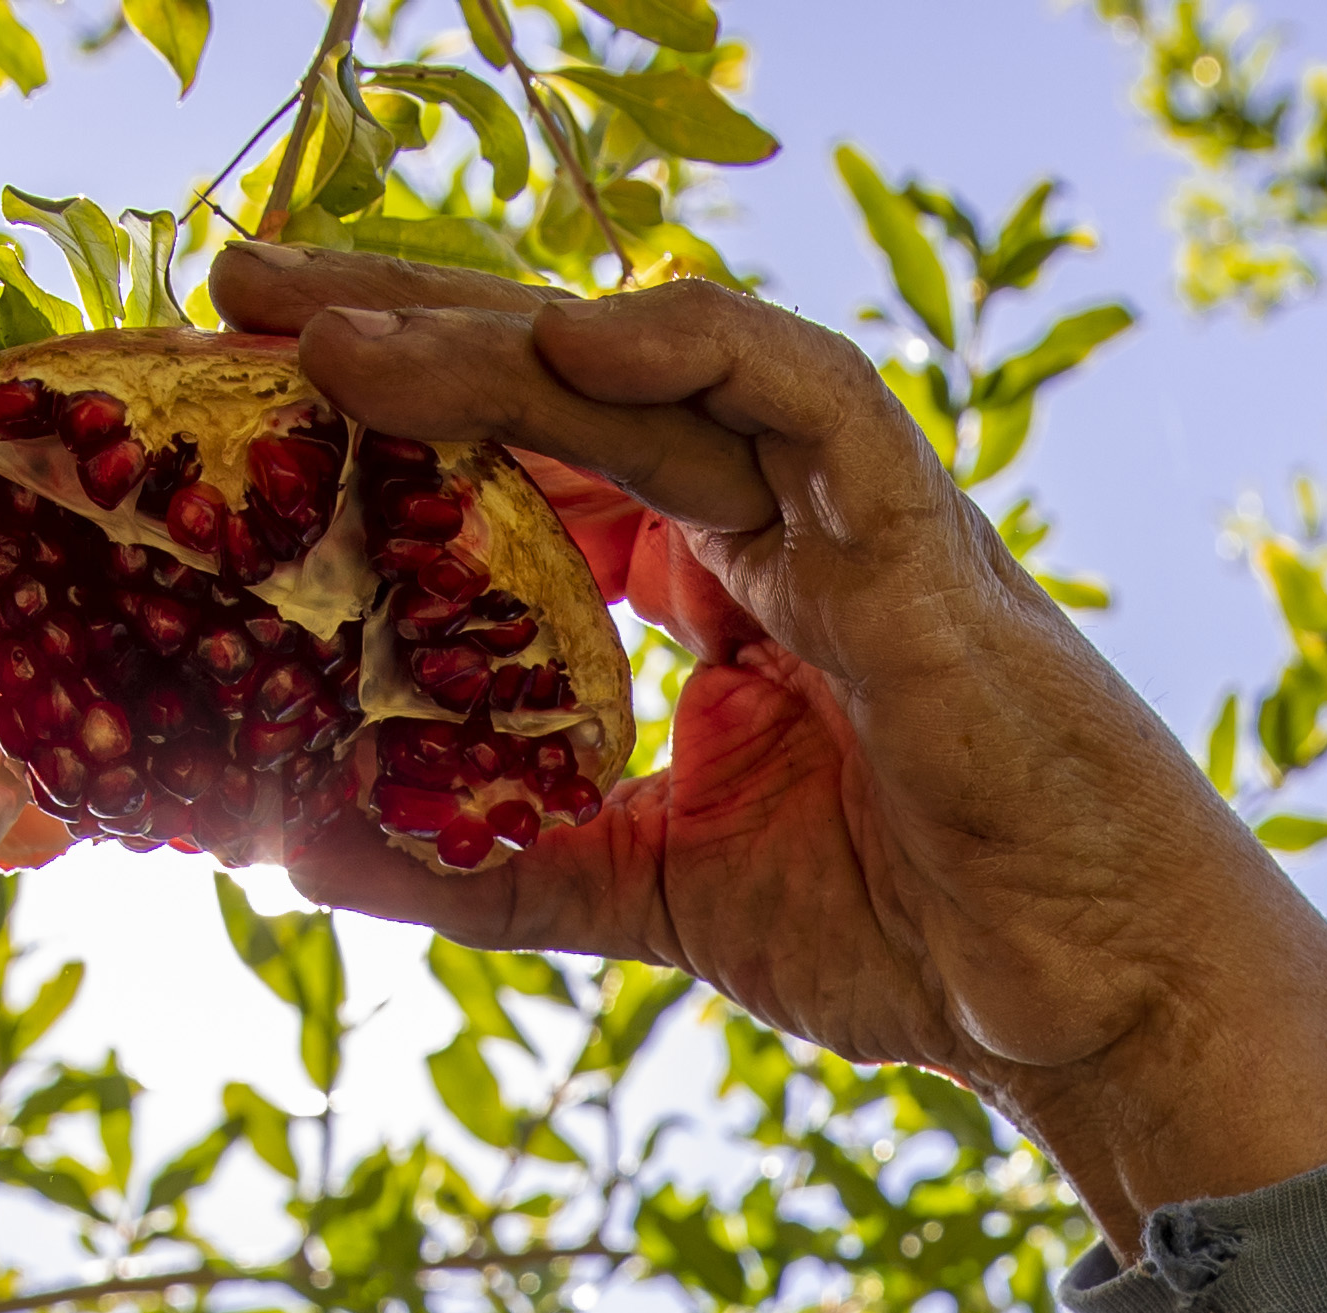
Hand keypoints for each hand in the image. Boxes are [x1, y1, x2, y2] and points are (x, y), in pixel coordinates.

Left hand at [205, 241, 1326, 1242]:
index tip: (249, 395)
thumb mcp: (652, 898)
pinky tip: (571, 338)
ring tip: (336, 335)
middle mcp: (775, 527)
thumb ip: (491, 864)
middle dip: (405, 327)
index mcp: (721, 592)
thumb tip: (293, 846)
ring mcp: (849, 521)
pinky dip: (696, 349)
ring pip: (652, 373)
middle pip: (564, 385)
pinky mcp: (919, 542)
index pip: (534, 460)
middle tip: (242, 293)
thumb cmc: (917, 942)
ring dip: (490, 338)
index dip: (398, 416)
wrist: (1085, 1006)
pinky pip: (806, 398)